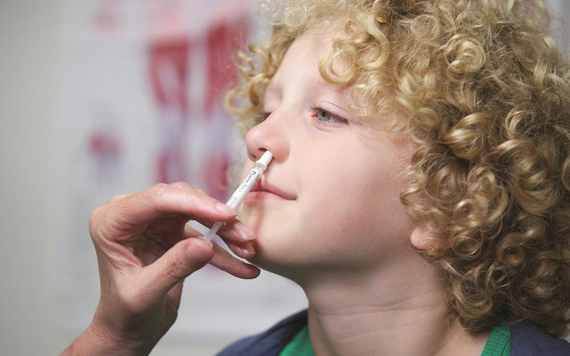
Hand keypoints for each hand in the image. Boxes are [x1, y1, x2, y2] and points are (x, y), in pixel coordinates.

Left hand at [63, 182, 258, 354]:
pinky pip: (203, 234)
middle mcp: (132, 215)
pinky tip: (242, 265)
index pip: (156, 199)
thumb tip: (204, 245)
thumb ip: (173, 267)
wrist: (127, 329)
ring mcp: (153, 222)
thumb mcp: (145, 293)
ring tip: (247, 250)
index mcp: (111, 222)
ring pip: (197, 212)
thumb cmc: (123, 314)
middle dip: (216, 218)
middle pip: (181, 201)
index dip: (194, 203)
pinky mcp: (171, 232)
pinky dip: (223, 250)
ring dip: (225, 231)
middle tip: (243, 236)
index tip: (225, 215)